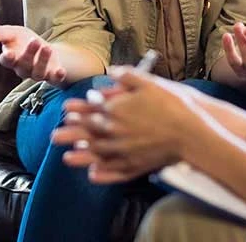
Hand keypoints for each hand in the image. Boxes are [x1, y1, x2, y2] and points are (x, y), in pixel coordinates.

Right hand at [0, 23, 66, 85]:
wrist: (42, 49)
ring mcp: (37, 73)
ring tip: (47, 47)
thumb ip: (1, 33)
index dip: (7, 58)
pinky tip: (61, 71)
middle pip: (24, 65)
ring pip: (38, 72)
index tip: (9, 53)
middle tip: (35, 41)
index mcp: (12, 58)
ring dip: (42, 61)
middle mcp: (23, 69)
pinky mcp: (51, 74)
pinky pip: (54, 78)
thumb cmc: (22, 41)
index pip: (7, 61)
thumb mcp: (13, 33)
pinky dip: (57, 76)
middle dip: (29, 54)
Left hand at [52, 68, 203, 183]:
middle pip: (88, 133)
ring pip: (96, 154)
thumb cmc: (172, 104)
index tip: (65, 112)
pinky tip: (92, 174)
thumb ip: (128, 76)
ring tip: (66, 158)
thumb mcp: (150, 82)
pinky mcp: (135, 165)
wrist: (191, 130)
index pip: (92, 110)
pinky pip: (114, 171)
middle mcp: (116, 131)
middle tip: (55, 137)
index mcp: (118, 109)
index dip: (78, 110)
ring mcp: (125, 151)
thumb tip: (112, 72)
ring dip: (80, 155)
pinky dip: (101, 173)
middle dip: (71, 134)